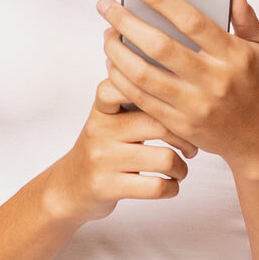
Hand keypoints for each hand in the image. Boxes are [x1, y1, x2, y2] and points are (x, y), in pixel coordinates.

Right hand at [39, 77, 193, 224]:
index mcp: (102, 110)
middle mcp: (100, 130)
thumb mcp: (108, 121)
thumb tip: (165, 71)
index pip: (128, 86)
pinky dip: (173, 188)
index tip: (174, 107)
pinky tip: (169, 185)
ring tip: (179, 170)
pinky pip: (157, 187)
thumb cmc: (101, 150)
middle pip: (159, 124)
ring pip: (165, 158)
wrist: (68, 188)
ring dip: (182, 168)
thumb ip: (131, 100)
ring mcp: (103, 159)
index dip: (157, 91)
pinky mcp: (107, 187)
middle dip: (185, 138)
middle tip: (190, 147)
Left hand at [99, 0, 258, 177]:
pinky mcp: (180, 125)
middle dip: (127, 22)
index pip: (192, 21)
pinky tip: (112, 63)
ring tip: (107, 34)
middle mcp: (214, 80)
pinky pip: (142, 100)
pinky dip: (121, 80)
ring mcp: (195, 105)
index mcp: (234, 55)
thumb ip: (246, 17)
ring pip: (144, 76)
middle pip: (160, 47)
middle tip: (106, 6)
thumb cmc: (256, 84)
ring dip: (117, 52)